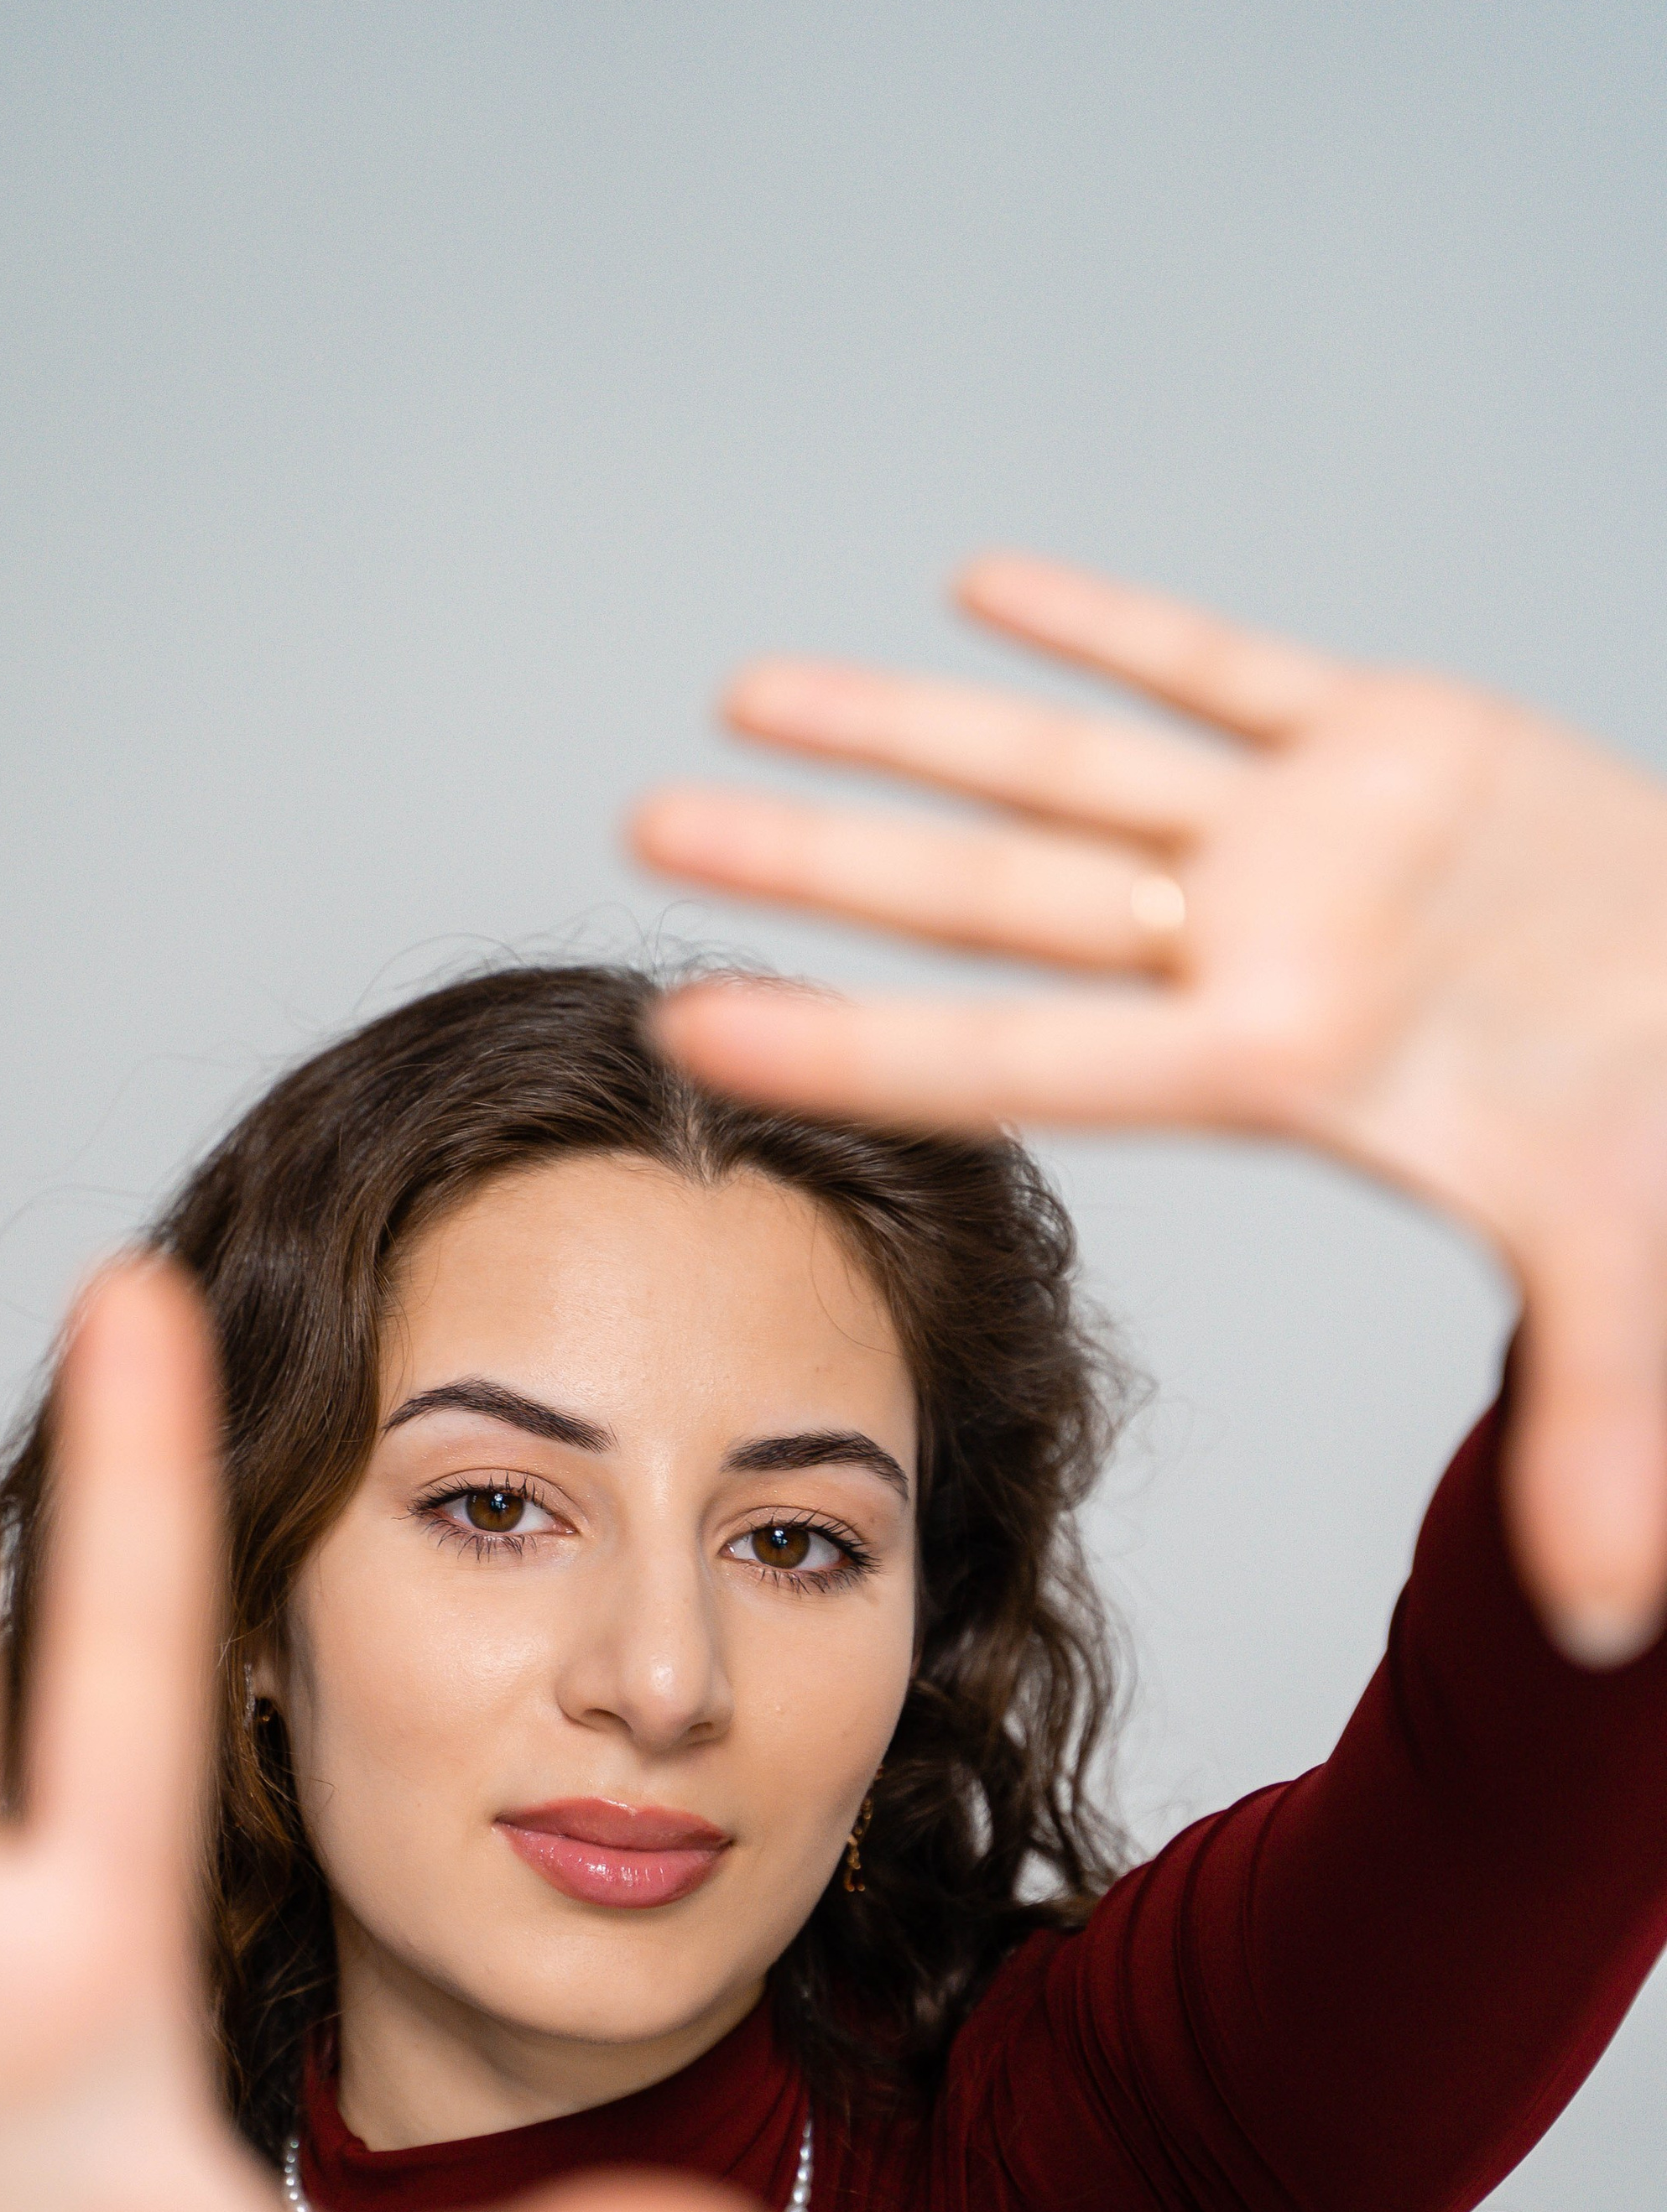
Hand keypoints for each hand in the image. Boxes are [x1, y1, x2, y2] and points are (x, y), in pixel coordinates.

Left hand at [634, 554, 1666, 1664]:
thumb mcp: (1632, 1259)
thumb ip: (1594, 1423)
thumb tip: (1600, 1621)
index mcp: (1275, 1065)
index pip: (1016, 1057)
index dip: (850, 1039)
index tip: (687, 1021)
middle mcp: (1253, 952)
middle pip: (988, 901)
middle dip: (819, 861)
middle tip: (643, 831)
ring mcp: (1306, 842)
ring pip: (1066, 767)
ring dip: (910, 727)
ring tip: (745, 693)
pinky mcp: (1390, 737)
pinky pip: (1221, 668)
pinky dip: (1111, 626)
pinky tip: (980, 589)